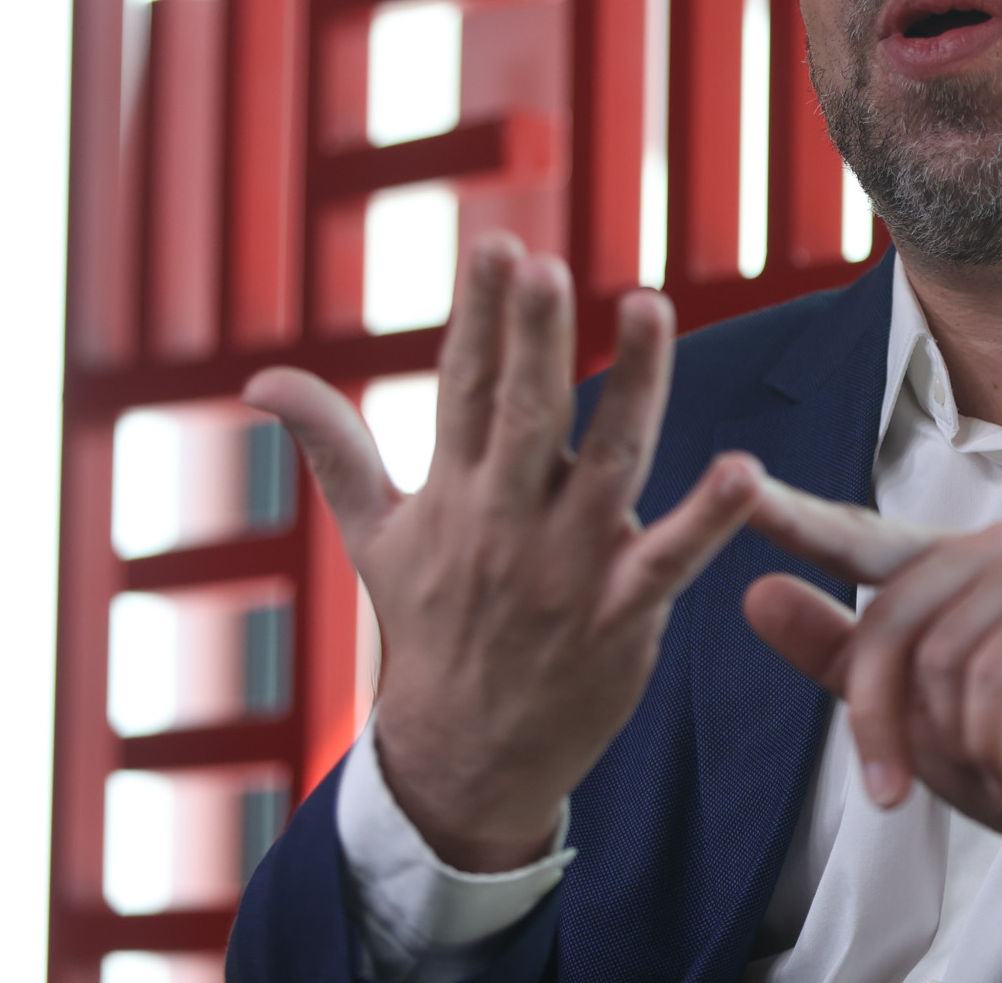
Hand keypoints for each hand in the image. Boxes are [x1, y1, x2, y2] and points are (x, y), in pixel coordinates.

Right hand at [243, 234, 761, 871]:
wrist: (464, 758)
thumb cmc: (428, 628)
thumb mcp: (372, 534)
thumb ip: (332, 445)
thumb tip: (259, 378)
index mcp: (453, 491)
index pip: (464, 386)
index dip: (480, 314)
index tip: (497, 243)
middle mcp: (506, 520)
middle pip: (525, 414)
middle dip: (536, 338)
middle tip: (547, 268)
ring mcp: (566, 567)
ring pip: (607, 462)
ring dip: (633, 385)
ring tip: (651, 307)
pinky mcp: (620, 612)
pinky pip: (669, 559)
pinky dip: (707, 519)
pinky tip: (743, 470)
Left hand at [742, 479, 1001, 916]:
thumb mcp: (909, 712)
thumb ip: (837, 652)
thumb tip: (754, 591)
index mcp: (947, 565)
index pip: (857, 536)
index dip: (795, 517)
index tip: (735, 485)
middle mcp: (995, 546)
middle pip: (889, 621)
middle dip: (879, 720)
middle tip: (889, 792)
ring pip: (939, 657)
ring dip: (951, 744)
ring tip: (991, 769)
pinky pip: (991, 682)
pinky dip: (991, 750)